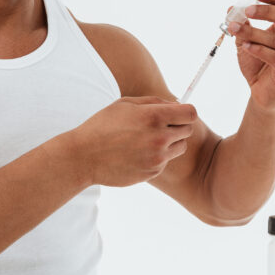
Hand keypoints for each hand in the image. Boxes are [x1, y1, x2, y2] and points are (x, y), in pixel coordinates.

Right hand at [70, 97, 197, 186]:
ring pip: (180, 147)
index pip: (191, 114)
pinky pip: (165, 161)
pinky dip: (157, 157)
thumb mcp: (125, 104)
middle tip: (159, 126)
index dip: (186, 112)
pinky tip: (136, 153)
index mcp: (154, 116)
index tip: (178, 114)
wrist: (84, 157)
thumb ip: (154, 102)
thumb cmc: (103, 126)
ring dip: (170, 142)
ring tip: (147, 140)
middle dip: (178, 126)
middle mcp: (160, 138)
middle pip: (188, 130)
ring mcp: (157, 158)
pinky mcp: (153, 172)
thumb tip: (176, 104)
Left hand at [229, 0, 274, 111]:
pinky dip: (259, 49)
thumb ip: (242, 26)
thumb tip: (231, 9)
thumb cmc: (258, 65)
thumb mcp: (247, 42)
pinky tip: (245, 46)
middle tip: (247, 10)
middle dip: (268, 11)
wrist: (263, 95)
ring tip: (235, 29)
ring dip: (254, 32)